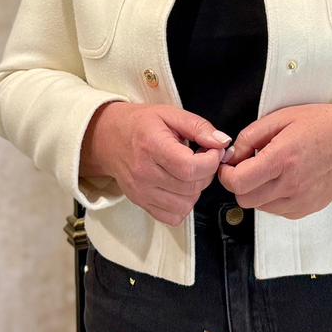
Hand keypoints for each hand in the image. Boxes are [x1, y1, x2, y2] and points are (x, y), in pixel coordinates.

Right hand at [80, 103, 229, 225]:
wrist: (108, 138)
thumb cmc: (141, 124)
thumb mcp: (170, 114)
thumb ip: (199, 127)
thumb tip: (222, 143)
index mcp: (152, 146)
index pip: (190, 168)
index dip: (211, 161)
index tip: (213, 151)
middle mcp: (144, 173)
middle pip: (191, 187)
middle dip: (206, 173)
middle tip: (202, 158)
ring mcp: (141, 192)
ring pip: (186, 205)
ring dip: (196, 190)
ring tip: (190, 172)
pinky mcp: (141, 203)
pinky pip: (173, 217)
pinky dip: (183, 205)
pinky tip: (180, 187)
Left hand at [217, 104, 331, 219]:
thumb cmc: (322, 125)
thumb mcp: (282, 117)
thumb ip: (250, 136)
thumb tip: (232, 155)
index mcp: (282, 158)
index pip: (237, 182)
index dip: (226, 173)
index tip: (229, 164)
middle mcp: (291, 184)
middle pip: (244, 199)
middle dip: (240, 183)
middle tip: (248, 166)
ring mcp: (300, 200)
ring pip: (259, 207)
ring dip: (257, 192)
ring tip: (270, 171)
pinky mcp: (307, 208)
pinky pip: (277, 211)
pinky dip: (273, 199)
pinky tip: (283, 180)